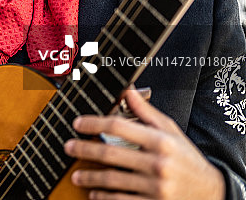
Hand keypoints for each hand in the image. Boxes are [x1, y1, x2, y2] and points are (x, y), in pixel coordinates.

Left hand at [64, 88, 224, 199]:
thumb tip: (127, 90)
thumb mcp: (170, 131)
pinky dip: (104, 197)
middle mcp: (157, 163)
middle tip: (68, 146)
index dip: (94, 122)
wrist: (211, 192)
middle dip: (84, 149)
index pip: (119, 126)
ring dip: (90, 177)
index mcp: (160, 141)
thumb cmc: (186, 158)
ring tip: (76, 175)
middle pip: (110, 153)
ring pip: (112, 180)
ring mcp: (155, 186)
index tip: (78, 123)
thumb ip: (146, 112)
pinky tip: (94, 194)